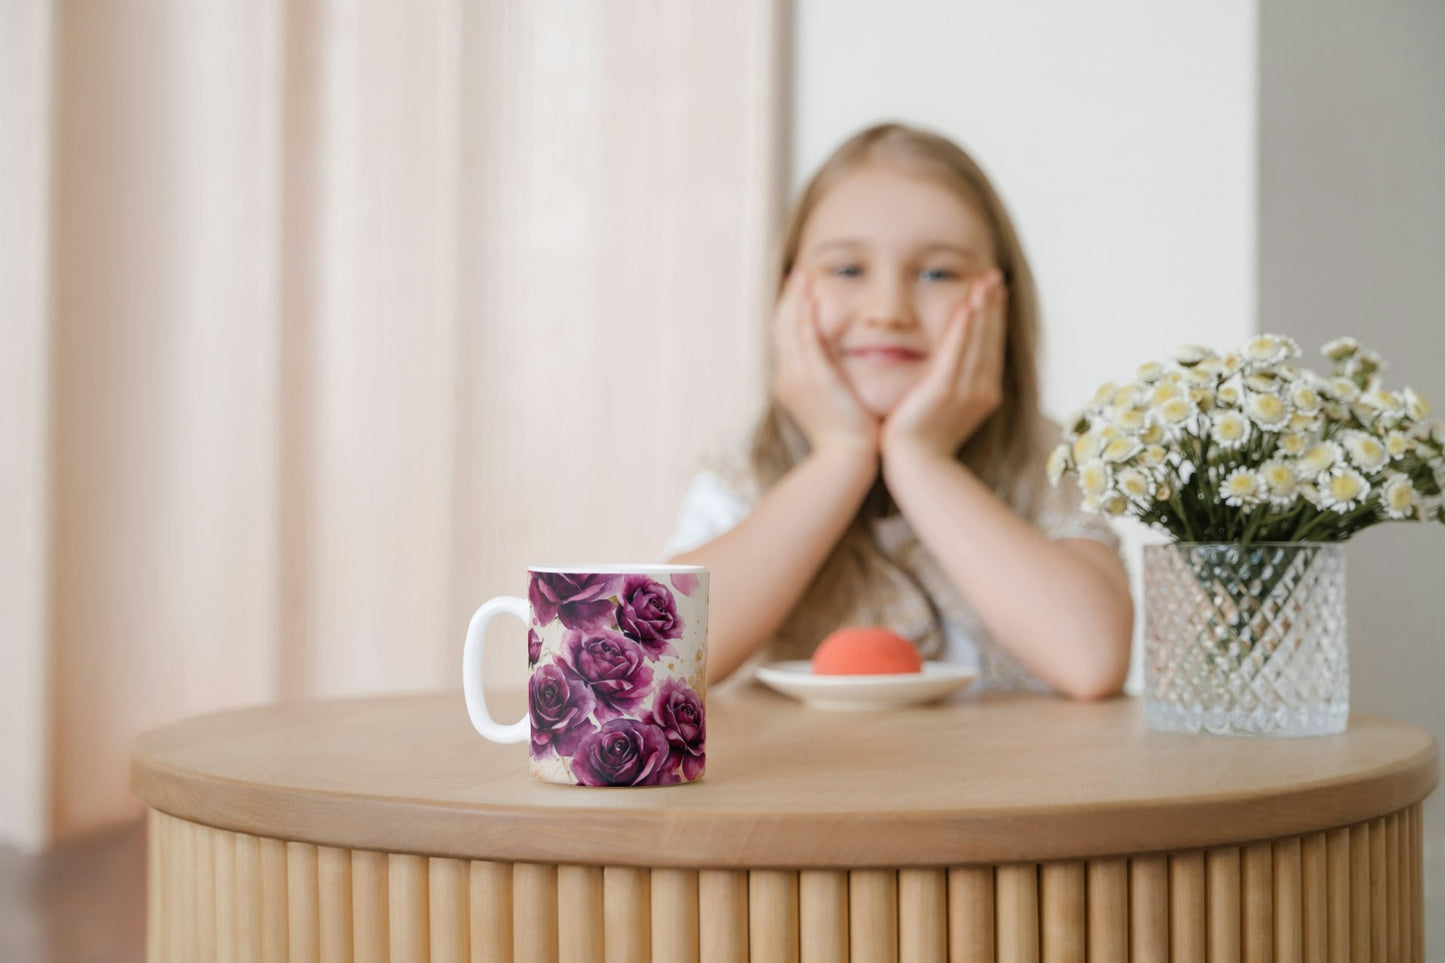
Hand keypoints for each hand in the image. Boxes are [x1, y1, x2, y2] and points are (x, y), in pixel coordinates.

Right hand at [772, 269, 879, 456]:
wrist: (846, 458)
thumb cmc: (847, 435)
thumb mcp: (833, 401)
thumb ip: (831, 379)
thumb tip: (839, 366)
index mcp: (790, 382)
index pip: (786, 337)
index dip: (790, 310)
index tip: (799, 289)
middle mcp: (788, 377)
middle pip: (782, 327)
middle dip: (790, 298)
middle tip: (799, 272)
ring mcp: (798, 379)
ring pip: (790, 329)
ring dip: (797, 299)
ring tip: (804, 275)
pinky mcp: (814, 380)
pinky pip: (806, 341)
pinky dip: (806, 318)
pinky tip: (812, 298)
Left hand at [881, 269, 1006, 461]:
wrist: (915, 467)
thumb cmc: (922, 441)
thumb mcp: (942, 407)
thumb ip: (948, 383)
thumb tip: (947, 367)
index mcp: (984, 393)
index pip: (991, 346)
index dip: (994, 317)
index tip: (994, 292)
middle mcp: (981, 390)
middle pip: (990, 338)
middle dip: (993, 305)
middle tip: (995, 275)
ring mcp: (966, 391)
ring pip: (978, 341)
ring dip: (983, 308)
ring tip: (985, 281)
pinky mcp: (944, 391)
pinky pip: (957, 353)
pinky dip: (964, 329)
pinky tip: (967, 306)